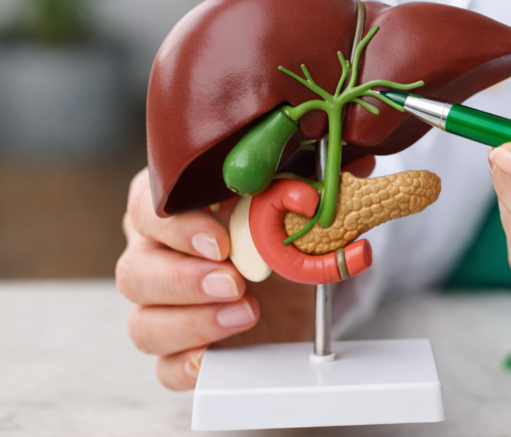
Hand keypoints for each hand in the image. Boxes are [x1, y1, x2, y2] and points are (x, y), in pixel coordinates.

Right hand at [116, 156, 374, 389]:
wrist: (302, 279)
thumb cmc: (284, 228)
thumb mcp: (300, 199)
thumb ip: (315, 180)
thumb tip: (354, 164)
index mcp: (174, 206)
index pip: (149, 207)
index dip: (179, 226)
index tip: (221, 239)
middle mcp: (156, 254)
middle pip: (135, 271)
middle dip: (185, 279)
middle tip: (235, 281)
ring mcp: (162, 307)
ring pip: (143, 323)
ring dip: (192, 322)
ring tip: (246, 311)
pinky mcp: (182, 350)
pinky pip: (163, 367)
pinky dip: (187, 365)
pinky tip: (215, 356)